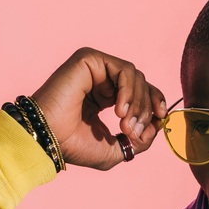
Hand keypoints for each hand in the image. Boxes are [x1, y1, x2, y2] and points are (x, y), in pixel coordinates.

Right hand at [28, 48, 167, 170]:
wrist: (48, 138)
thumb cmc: (74, 146)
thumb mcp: (116, 149)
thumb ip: (139, 140)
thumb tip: (157, 125)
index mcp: (105, 97)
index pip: (140, 93)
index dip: (154, 104)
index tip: (160, 119)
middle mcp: (101, 79)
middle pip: (141, 84)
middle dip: (145, 110)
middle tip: (133, 132)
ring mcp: (95, 68)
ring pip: (136, 77)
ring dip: (137, 104)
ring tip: (125, 125)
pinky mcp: (89, 59)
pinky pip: (124, 69)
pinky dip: (129, 91)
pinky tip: (119, 111)